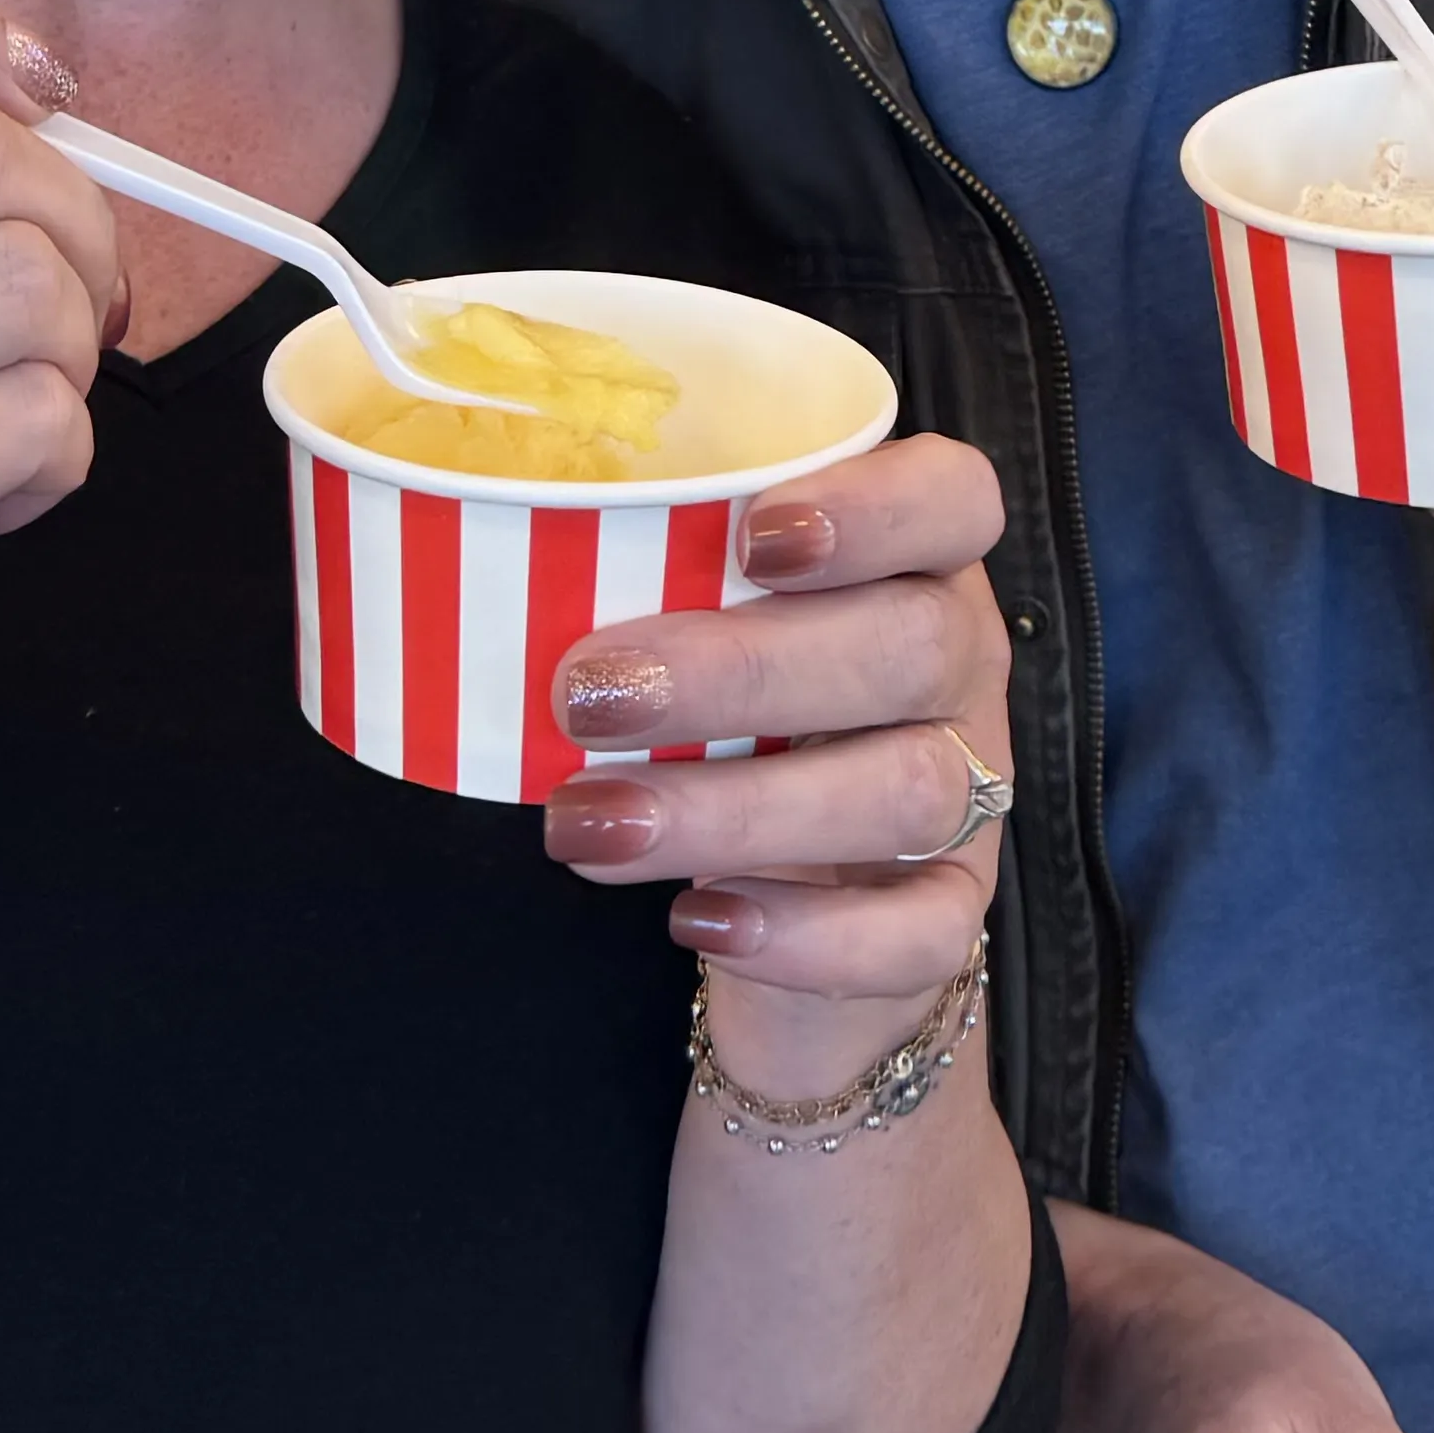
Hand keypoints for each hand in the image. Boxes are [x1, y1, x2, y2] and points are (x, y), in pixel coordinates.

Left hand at [540, 436, 1010, 1079]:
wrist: (784, 900)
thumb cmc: (718, 719)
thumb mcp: (692, 626)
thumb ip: (637, 576)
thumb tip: (463, 534)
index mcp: (910, 563)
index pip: (953, 497)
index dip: (877, 506)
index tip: (753, 535)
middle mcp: (957, 666)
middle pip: (911, 643)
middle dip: (742, 671)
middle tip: (588, 694)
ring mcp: (970, 793)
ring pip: (907, 790)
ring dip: (734, 809)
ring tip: (588, 823)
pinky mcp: (950, 911)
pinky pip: (922, 932)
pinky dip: (809, 935)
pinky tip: (700, 920)